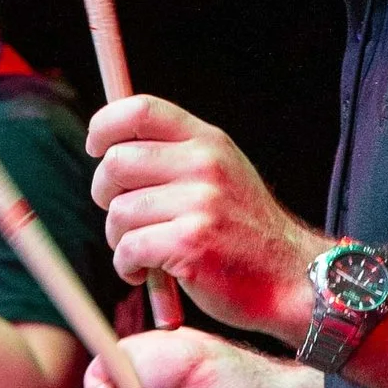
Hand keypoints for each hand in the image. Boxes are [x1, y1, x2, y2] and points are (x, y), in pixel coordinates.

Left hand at [87, 94, 318, 338]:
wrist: (292, 278)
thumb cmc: (245, 234)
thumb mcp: (223, 176)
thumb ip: (177, 158)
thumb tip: (111, 151)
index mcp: (209, 143)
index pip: (142, 109)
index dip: (105, 125)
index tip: (96, 147)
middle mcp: (205, 166)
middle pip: (117, 162)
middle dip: (105, 194)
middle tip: (122, 217)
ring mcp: (200, 204)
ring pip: (118, 212)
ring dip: (118, 239)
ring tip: (142, 252)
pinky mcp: (190, 243)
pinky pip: (128, 249)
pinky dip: (127, 267)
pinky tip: (146, 273)